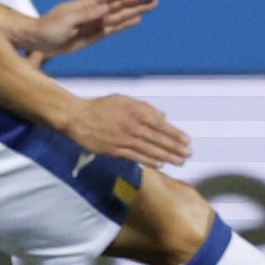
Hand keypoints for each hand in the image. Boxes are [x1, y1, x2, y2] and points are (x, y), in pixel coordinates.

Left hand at [30, 0, 158, 56]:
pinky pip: (114, 28)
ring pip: (121, 14)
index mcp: (86, 4)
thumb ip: (85, 15)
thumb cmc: (48, 29)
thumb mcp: (66, 21)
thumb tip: (105, 8)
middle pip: (120, 2)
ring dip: (137, 9)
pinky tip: (138, 19)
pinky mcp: (94, 34)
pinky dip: (126, 24)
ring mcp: (95, 22)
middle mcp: (94, 11)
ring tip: (154, 4)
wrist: (38, 40)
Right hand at [61, 94, 192, 167]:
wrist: (76, 117)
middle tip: (187, 155)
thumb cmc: (100, 107)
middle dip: (175, 148)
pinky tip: (159, 164)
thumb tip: (162, 116)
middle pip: (158, 139)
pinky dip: (148, 161)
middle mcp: (132, 126)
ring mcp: (123, 139)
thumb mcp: (123, 99)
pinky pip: (135, 156)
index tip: (187, 141)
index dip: (175, 134)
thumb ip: (144, 107)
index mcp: (135, 112)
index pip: (161, 125)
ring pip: (149, 150)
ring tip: (178, 162)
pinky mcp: (114, 150)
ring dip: (166, 157)